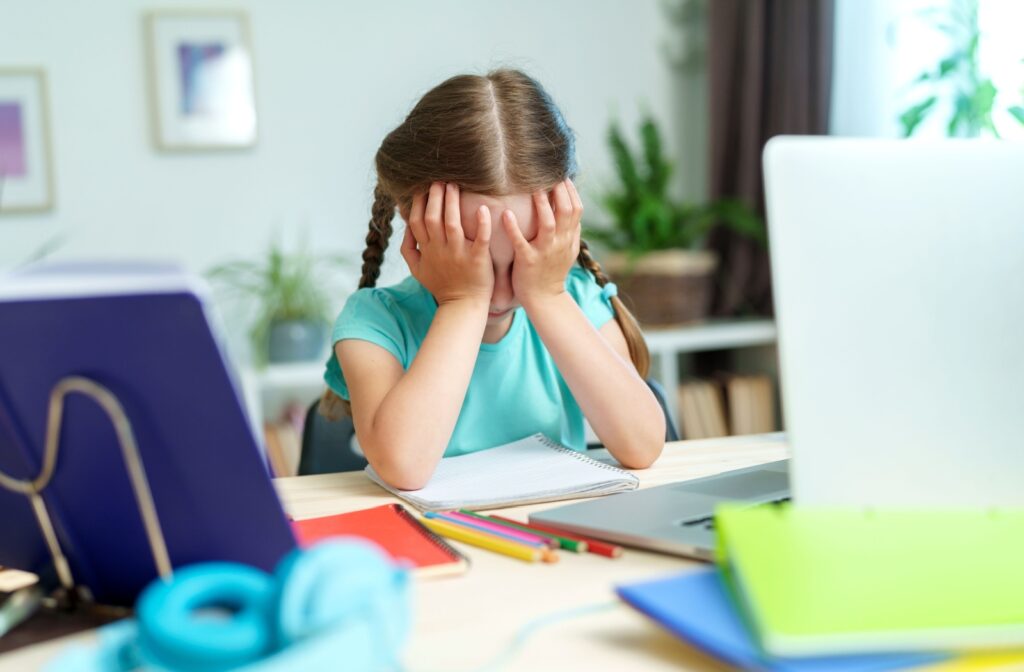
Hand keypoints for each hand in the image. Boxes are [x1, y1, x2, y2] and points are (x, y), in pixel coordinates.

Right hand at [400, 182, 493, 307]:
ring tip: (454, 185)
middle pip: (432, 218)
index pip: (417, 221)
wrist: (462, 306)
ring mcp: (458, 254)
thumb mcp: (417, 270)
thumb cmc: (442, 286)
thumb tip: (405, 227)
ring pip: (452, 224)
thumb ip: (408, 248)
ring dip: (452, 203)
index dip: (418, 203)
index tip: (422, 188)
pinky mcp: (477, 259)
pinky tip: (482, 208)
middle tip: (439, 179)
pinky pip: (480, 239)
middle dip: (434, 197)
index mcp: (427, 250)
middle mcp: (440, 249)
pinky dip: (482, 224)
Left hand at [501, 178, 582, 308]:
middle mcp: (560, 242)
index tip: (561, 174)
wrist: (544, 299)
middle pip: (566, 211)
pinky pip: (521, 242)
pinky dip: (514, 228)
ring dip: (542, 204)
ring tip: (533, 187)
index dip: (570, 190)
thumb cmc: (552, 271)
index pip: (576, 208)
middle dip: (559, 190)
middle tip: (548, 173)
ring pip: (548, 223)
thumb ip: (571, 229)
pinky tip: (505, 214)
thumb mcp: (567, 250)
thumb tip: (574, 207)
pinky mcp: (528, 261)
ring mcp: (545, 252)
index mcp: (568, 238)